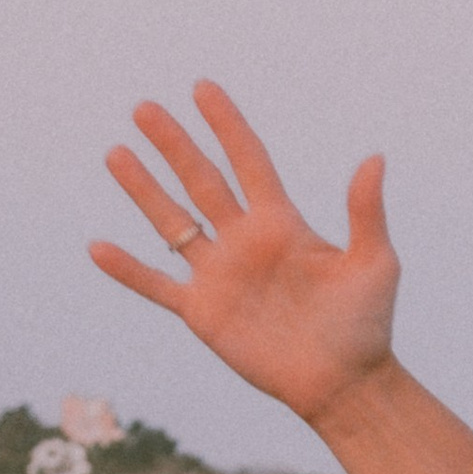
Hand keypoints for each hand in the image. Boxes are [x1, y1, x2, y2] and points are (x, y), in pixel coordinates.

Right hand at [90, 83, 398, 428]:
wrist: (345, 385)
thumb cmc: (367, 326)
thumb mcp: (375, 264)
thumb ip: (366, 212)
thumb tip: (375, 158)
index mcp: (282, 224)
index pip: (248, 161)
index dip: (226, 125)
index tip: (202, 88)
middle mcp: (245, 242)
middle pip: (202, 181)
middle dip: (174, 144)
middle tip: (145, 108)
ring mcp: (221, 276)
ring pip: (173, 223)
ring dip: (143, 189)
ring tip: (116, 153)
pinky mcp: (204, 313)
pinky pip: (158, 286)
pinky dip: (128, 270)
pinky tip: (97, 248)